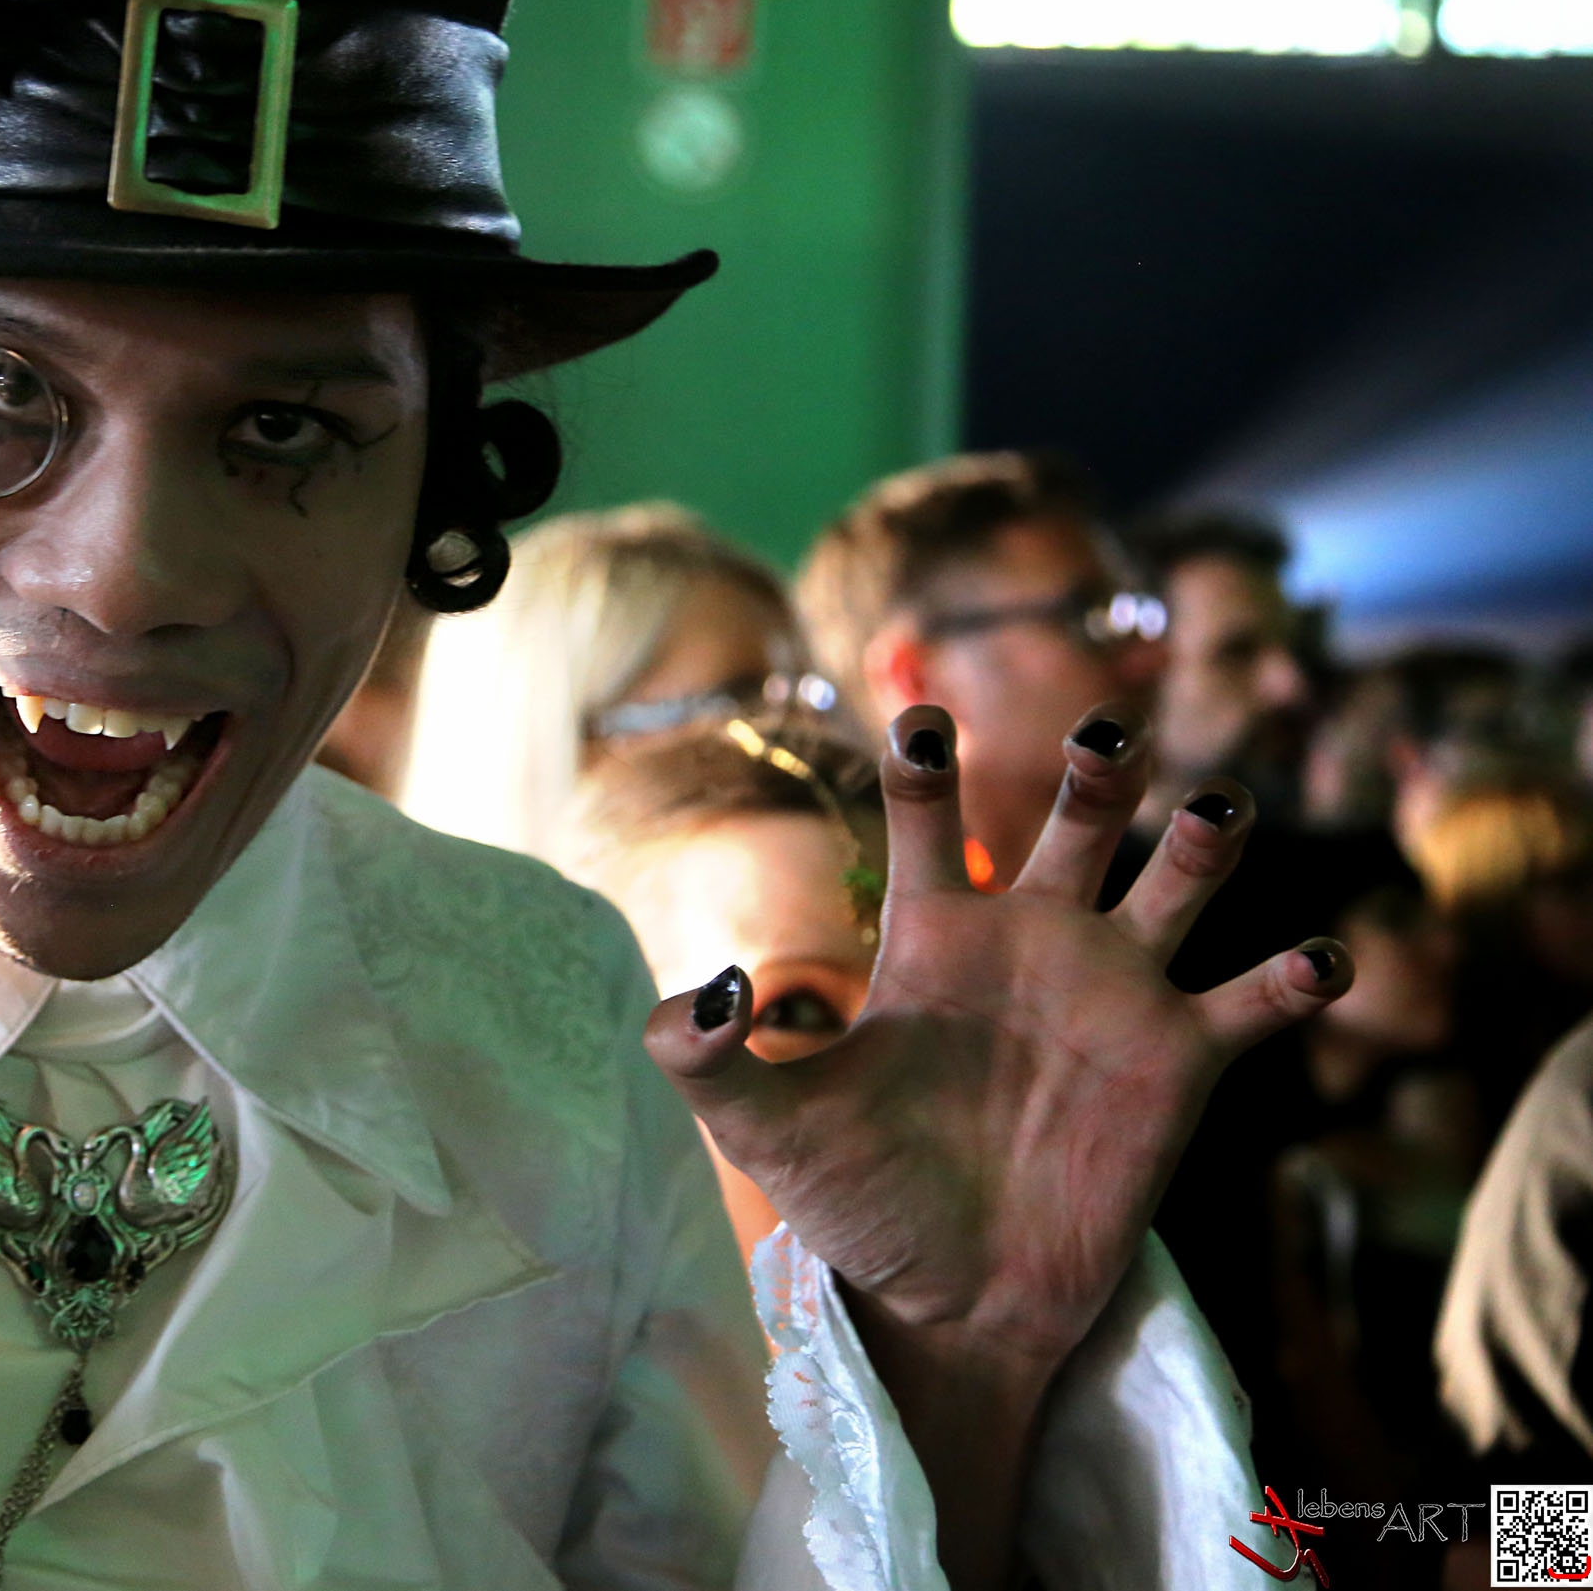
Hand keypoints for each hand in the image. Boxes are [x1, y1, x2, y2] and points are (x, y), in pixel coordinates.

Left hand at [647, 703, 1349, 1587]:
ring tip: (1218, 809)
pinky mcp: (1178, 1064)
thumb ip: (709, 1060)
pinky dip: (1294, 976)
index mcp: (931, 940)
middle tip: (1104, 740)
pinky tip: (1317, 960)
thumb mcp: (764, 1131)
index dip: (922, 762)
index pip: (922, 819)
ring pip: (1175, 881)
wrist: (948, 1301)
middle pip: (1076, 823)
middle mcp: (1031, 943)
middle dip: (1097, 773)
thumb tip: (698, 995)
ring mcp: (1113, 996)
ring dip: (1206, 840)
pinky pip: (1251, 1000)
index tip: (920, 713)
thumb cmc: (857, 1204)